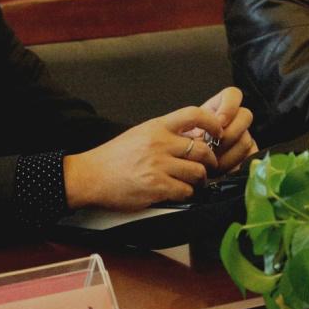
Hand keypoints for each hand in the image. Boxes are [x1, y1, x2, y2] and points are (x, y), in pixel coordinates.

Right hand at [63, 105, 224, 209]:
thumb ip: (164, 134)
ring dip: (199, 180)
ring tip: (193, 182)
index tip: (218, 132)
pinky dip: (186, 193)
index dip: (212, 123)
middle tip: (208, 166)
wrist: (90, 175)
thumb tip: (191, 138)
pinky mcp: (156, 186)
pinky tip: (177, 192)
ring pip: (197, 172)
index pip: (193, 114)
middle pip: (202, 149)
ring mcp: (158, 165)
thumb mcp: (139, 134)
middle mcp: (160, 143)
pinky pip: (185, 190)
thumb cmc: (113, 157)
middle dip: (210, 161)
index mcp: (156, 127)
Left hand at [187, 86, 257, 174]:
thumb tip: (208, 135)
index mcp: (219, 108)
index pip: (233, 95)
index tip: (218, 122)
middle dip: (229, 133)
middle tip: (215, 147)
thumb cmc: (183, 148)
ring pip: (246, 140)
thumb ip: (195, 128)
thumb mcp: (183, 133)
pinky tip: (224, 172)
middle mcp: (235, 120)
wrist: (184, 167)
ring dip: (229, 154)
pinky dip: (236, 166)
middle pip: (245, 115)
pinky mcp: (249, 155)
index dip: (229, 107)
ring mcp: (244, 137)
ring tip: (213, 164)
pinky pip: (250, 158)